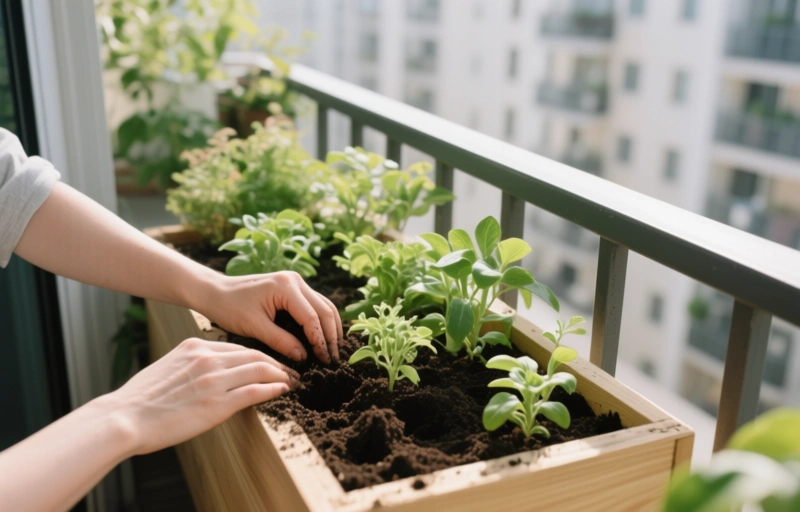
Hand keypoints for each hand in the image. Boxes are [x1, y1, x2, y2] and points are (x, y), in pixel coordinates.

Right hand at [106, 337, 299, 454]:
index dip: (258, 355)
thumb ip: (191, 366)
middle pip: (254, 355)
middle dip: (275, 363)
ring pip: (260, 369)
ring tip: (291, 381)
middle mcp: (207, 358)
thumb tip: (208, 374)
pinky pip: (255, 390)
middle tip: (289, 371)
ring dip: (281, 375)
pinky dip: (273, 389)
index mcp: (194, 347)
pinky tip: (282, 390)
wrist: (125, 418)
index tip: (269, 363)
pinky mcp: (218, 403)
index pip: (237, 347)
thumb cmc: (140, 400)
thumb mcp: (167, 369)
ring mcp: (214, 379)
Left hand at [195, 271, 342, 363]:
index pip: (312, 317)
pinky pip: (315, 305)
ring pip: (324, 306)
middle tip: (333, 359)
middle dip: (331, 336)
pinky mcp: (293, 288)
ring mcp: (296, 282)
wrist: (215, 291)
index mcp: (286, 286)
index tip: (325, 361)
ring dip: (330, 328)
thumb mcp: (254, 327)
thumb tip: (303, 357)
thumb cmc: (229, 307)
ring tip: (332, 350)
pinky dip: (321, 321)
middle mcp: (296, 281)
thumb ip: (280, 341)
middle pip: (325, 309)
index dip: (320, 341)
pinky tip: (323, 338)